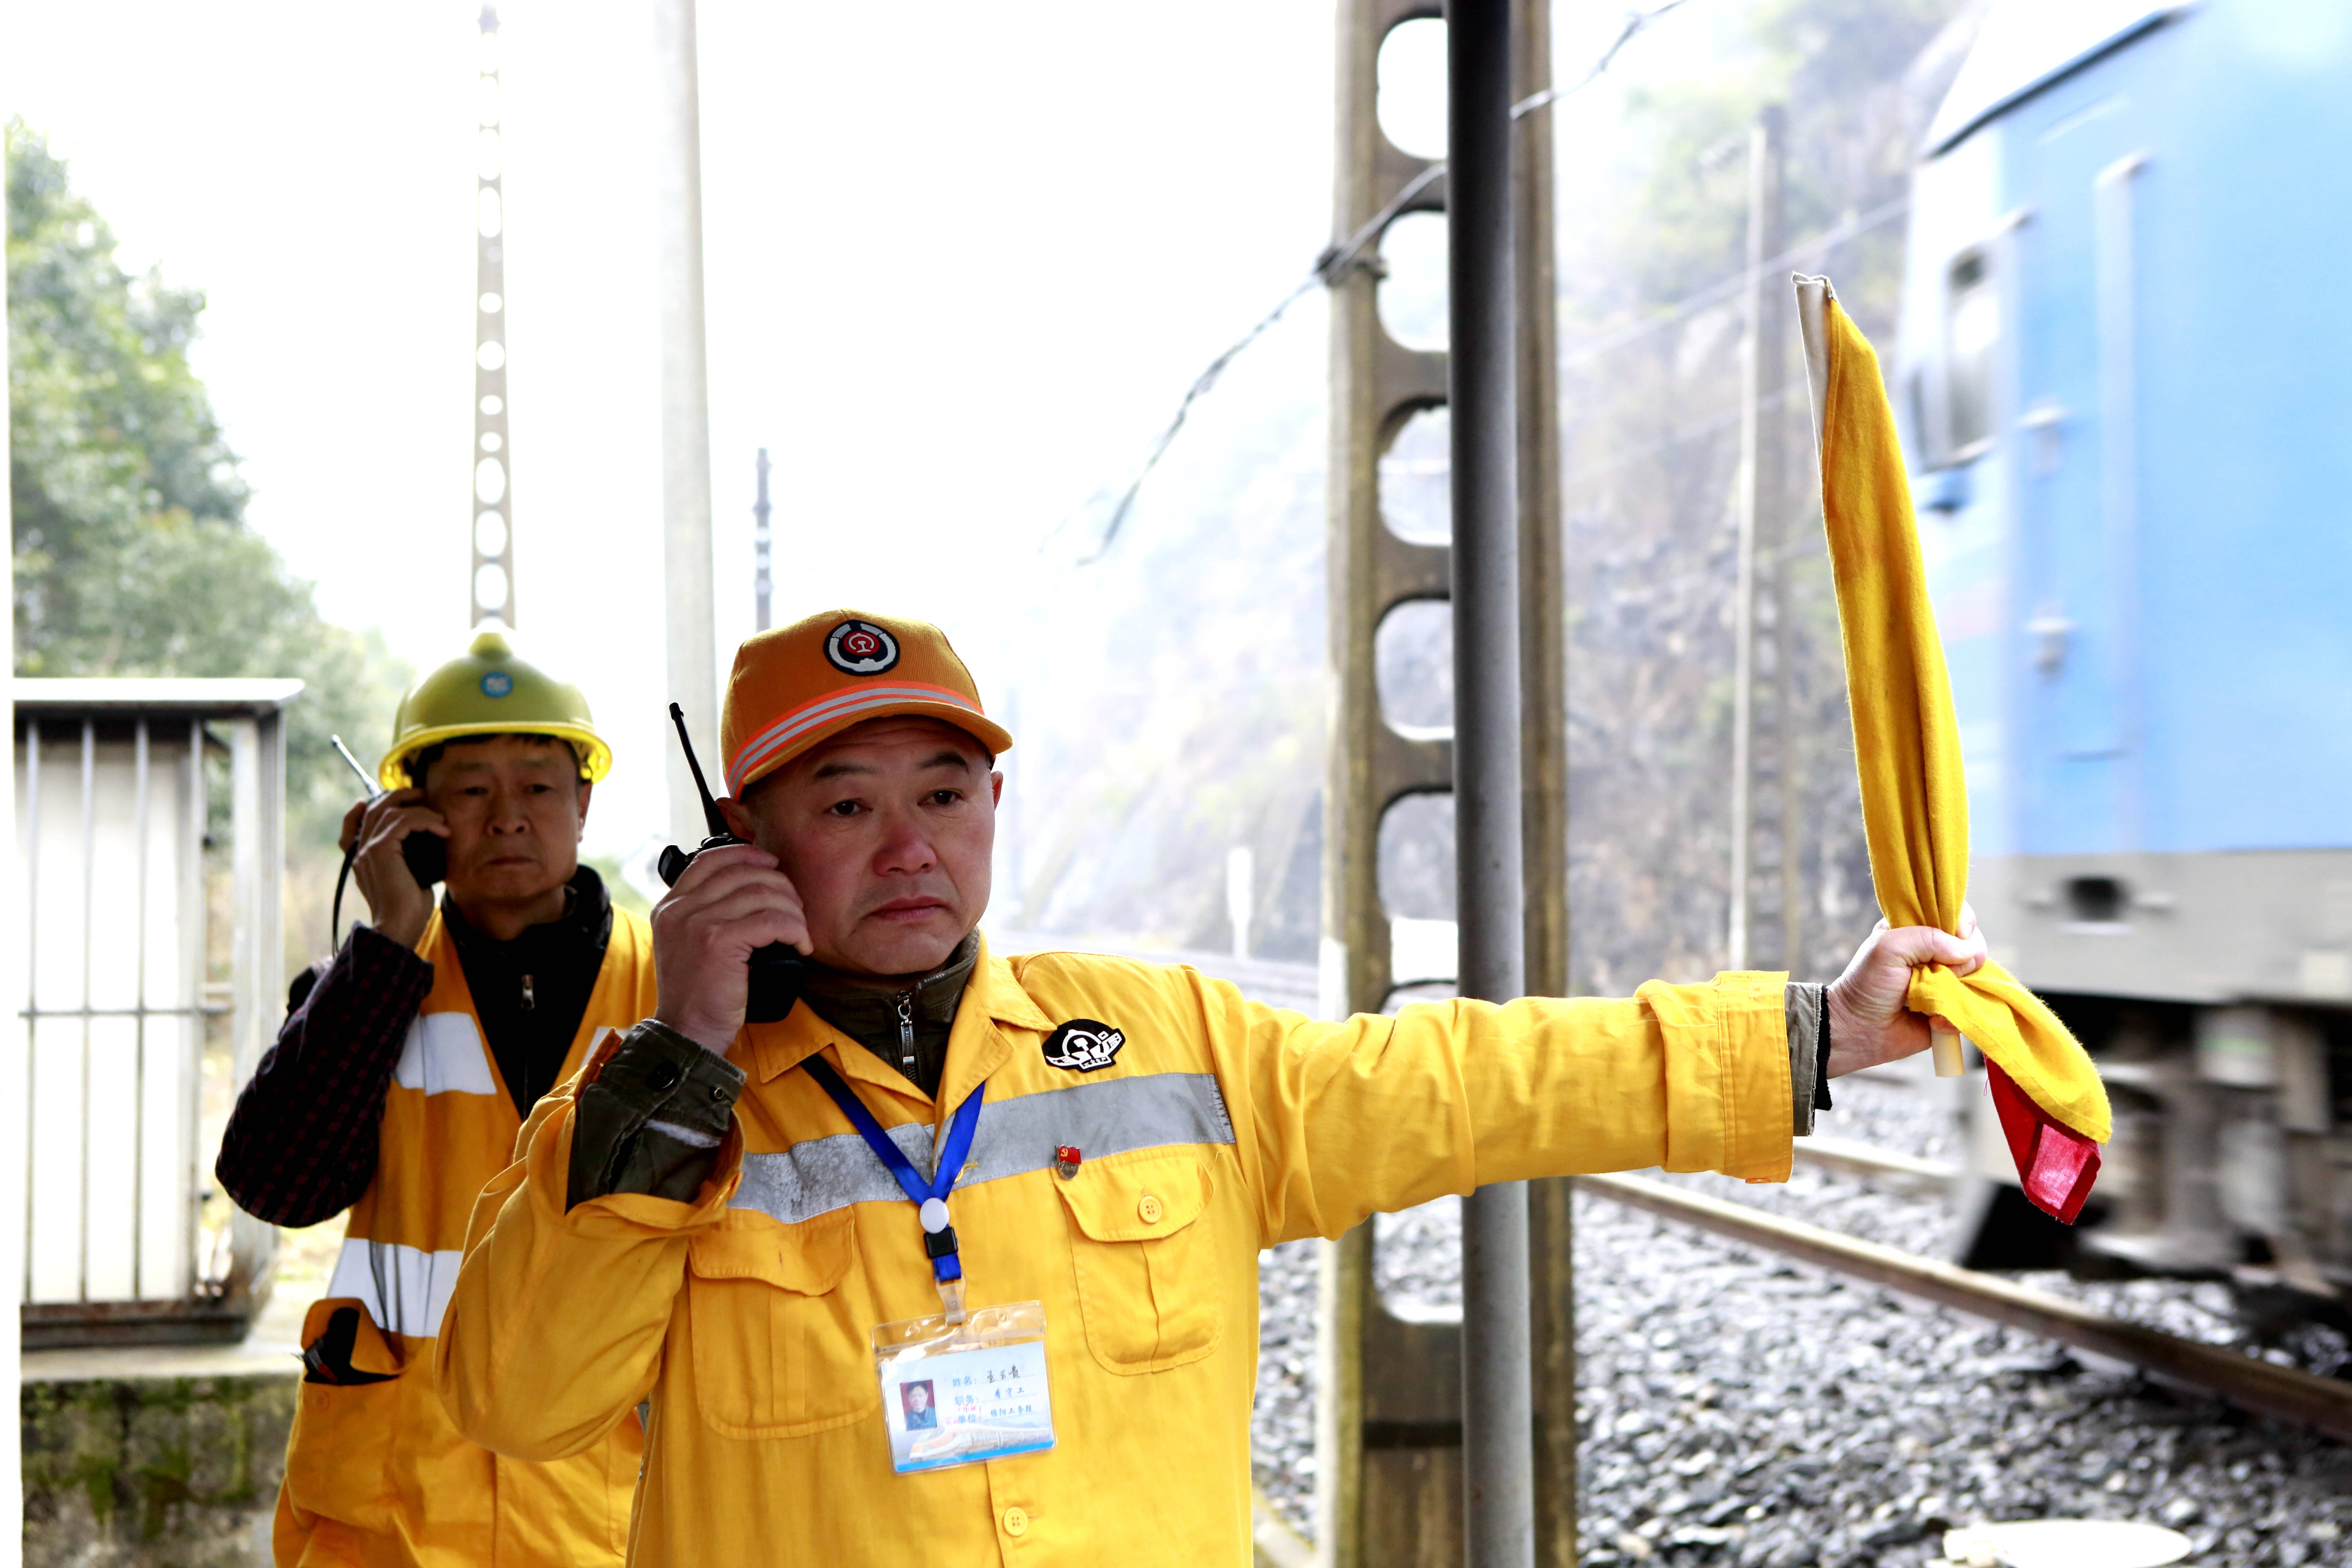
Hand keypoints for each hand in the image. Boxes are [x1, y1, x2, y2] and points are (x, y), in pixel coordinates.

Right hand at [340, 790, 447, 948]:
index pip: (353, 825)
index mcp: (361, 858)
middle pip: (374, 809)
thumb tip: (426, 842)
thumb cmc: (408, 907)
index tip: (385, 800)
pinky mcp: (380, 851)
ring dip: (420, 810)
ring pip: (389, 811)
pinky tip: (442, 829)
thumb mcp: (408, 877)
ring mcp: (367, 849)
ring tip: (441, 819)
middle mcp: (360, 851)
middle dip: (399, 796)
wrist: (399, 927)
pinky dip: (425, 820)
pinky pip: (403, 821)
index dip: (365, 809)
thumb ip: (406, 859)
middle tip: (423, 795)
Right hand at [649, 843, 809, 1053]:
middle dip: (779, 885)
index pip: (710, 859)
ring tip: (800, 930)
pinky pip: (772, 920)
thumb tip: (752, 887)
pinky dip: (794, 929)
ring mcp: (697, 923)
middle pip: (743, 872)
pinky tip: (801, 944)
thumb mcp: (689, 945)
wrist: (686, 1032)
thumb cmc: (697, 994)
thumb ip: (706, 914)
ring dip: (792, 910)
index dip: (747, 854)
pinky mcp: (718, 941)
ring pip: (762, 894)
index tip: (772, 864)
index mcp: (671, 905)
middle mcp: (680, 908)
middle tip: (795, 908)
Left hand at [1822, 904, 1987, 1076]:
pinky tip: (1933, 1019)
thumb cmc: (1867, 984)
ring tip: (1933, 997)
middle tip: (1943, 972)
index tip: (1960, 935)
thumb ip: (1927, 939)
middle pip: (1973, 944)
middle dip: (1964, 960)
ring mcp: (1945, 980)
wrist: (1858, 1029)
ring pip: (1977, 977)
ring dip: (1960, 988)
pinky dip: (1956, 1014)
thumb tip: (1967, 950)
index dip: (1963, 923)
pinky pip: (1971, 1007)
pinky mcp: (1950, 1007)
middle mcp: (1935, 953)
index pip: (1954, 913)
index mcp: (1917, 929)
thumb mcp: (1888, 949)